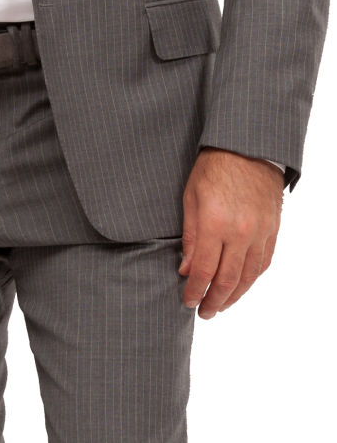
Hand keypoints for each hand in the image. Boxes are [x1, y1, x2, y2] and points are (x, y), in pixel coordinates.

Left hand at [179, 146, 283, 319]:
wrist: (247, 147)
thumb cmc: (213, 168)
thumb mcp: (191, 196)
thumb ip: (190, 235)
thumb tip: (187, 269)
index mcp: (214, 222)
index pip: (204, 270)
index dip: (195, 291)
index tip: (188, 302)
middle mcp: (240, 232)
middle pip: (227, 280)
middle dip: (213, 301)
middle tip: (203, 313)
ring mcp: (260, 232)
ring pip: (248, 277)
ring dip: (233, 296)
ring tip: (220, 306)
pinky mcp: (273, 229)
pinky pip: (264, 263)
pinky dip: (252, 280)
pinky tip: (241, 286)